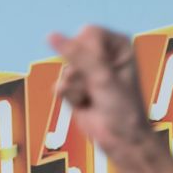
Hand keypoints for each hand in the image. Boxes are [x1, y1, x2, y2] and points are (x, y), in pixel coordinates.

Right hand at [48, 26, 152, 157]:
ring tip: (93, 97)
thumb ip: (76, 54)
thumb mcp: (102, 76)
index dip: (90, 54)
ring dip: (77, 87)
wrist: (121, 139)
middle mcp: (102, 53)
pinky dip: (71, 97)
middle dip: (81, 72)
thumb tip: (50, 35)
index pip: (89, 33)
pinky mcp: (74, 85)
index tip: (103, 73)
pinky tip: (85, 104)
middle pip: (73, 49)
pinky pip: (60, 84)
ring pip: (65, 69)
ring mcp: (87, 69)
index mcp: (118, 44)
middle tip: (98, 87)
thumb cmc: (122, 107)